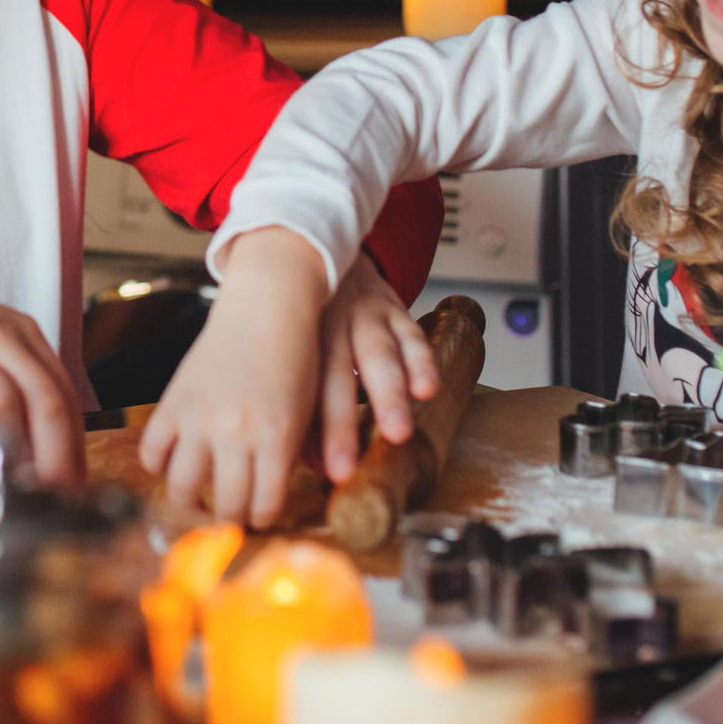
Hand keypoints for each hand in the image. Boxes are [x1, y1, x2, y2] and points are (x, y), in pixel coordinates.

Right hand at [0, 273, 82, 483]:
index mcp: (17, 332)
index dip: (74, 443)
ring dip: (8, 450)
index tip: (73, 483)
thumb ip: (9, 395)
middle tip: (52, 496)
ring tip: (4, 483)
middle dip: (55, 455)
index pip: (62, 390)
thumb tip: (37, 459)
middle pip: (43, 397)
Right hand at [139, 226, 326, 526]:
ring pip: (182, 488)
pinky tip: (174, 464)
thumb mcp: (302, 414)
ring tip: (200, 498)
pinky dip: (158, 466)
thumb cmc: (295, 360)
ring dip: (192, 503)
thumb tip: (269, 504)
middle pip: (227, 506)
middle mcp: (236, 432)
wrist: (266, 308)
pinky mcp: (174, 401)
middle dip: (231, 518)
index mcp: (276, 438)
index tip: (260, 514)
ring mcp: (200, 417)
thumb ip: (288, 459)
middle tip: (231, 513)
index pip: (264, 507)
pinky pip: (153, 452)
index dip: (263, 518)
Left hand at [317, 249, 437, 480]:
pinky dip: (422, 361)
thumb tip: (309, 464)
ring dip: (388, 395)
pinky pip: (411, 334)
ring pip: (377, 355)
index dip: (307, 435)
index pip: (298, 392)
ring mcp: (364, 317)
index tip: (318, 472)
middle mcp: (328, 326)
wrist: (323, 251)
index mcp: (294, 338)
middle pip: (333, 377)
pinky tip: (428, 389)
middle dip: (341, 424)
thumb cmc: (306, 317)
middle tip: (346, 466)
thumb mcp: (294, 350)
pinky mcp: (396, 310)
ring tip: (398, 432)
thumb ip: (301, 404)